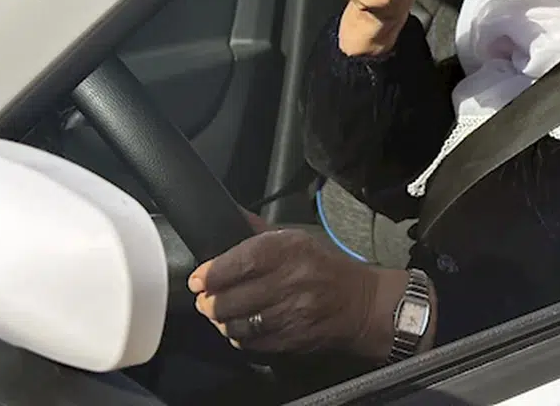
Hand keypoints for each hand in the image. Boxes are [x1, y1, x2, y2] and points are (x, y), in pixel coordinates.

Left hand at [189, 228, 382, 355]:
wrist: (361, 303)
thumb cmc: (326, 267)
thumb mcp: (298, 238)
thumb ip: (260, 232)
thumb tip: (230, 216)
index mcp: (291, 250)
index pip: (241, 261)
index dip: (213, 273)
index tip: (198, 279)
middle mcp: (291, 281)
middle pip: (231, 299)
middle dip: (209, 301)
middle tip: (206, 298)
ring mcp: (291, 314)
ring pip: (236, 324)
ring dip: (222, 320)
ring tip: (222, 312)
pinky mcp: (291, 339)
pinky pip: (250, 343)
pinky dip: (239, 336)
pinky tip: (242, 326)